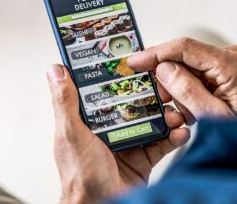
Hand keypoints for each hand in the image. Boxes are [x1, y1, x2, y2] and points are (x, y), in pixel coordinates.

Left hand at [47, 64, 189, 203]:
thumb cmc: (80, 176)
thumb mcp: (71, 134)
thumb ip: (65, 103)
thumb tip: (55, 71)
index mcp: (90, 119)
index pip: (105, 89)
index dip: (120, 75)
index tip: (135, 61)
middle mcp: (110, 127)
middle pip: (135, 101)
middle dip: (152, 93)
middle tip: (165, 86)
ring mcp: (129, 141)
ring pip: (152, 119)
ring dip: (167, 113)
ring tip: (176, 112)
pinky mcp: (144, 156)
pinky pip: (163, 141)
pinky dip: (174, 135)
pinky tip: (181, 131)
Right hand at [127, 37, 236, 121]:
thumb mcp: (214, 117)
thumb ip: (187, 90)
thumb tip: (163, 68)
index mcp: (231, 64)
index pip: (184, 47)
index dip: (155, 53)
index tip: (133, 61)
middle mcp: (234, 56)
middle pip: (186, 57)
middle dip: (168, 77)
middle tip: (159, 101)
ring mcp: (235, 61)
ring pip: (192, 67)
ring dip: (181, 87)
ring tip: (185, 113)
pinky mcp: (233, 70)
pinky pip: (202, 74)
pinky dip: (192, 89)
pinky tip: (194, 109)